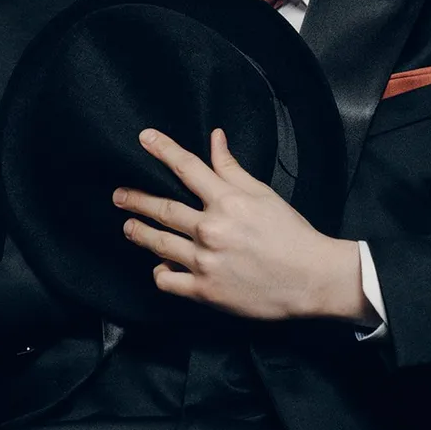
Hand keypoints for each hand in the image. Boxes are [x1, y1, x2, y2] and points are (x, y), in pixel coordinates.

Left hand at [112, 127, 375, 322]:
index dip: (163, 150)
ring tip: (130, 227)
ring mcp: (206, 261)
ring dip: (140, 232)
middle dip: (136, 199)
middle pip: (163, 208)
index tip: (144, 138)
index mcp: (228, 201)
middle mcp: (212, 229)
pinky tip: (160, 266)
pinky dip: (161, 272)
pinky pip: (168, 280)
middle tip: (118, 195)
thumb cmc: (292, 235)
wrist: (312, 279)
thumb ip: (232, 169)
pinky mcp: (205, 290)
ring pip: (159, 243)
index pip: (188, 168)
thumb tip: (215, 138)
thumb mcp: (264, 195)